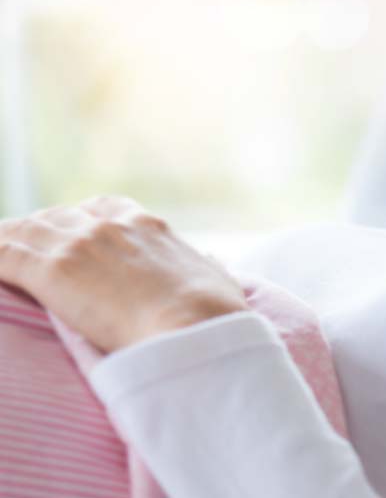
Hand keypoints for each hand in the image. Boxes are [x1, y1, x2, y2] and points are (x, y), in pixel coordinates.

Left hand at [0, 195, 247, 352]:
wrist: (194, 327)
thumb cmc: (213, 314)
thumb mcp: (217, 280)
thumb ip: (207, 267)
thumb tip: (212, 264)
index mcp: (148, 226)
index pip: (103, 207)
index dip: (80, 219)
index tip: (71, 234)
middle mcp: (110, 226)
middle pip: (56, 216)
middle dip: (38, 232)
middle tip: (22, 252)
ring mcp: (79, 245)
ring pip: (23, 232)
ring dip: (7, 244)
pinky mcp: (53, 271)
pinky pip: (3, 255)